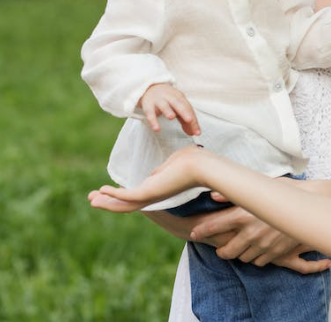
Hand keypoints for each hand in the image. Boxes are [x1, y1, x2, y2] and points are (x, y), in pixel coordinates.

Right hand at [88, 145, 207, 211]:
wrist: (203, 165)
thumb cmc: (194, 161)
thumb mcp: (173, 164)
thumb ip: (162, 171)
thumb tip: (155, 174)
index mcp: (159, 188)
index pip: (136, 195)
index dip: (120, 195)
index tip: (106, 191)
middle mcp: (154, 195)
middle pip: (126, 203)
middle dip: (108, 201)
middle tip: (92, 200)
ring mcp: (151, 195)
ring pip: (124, 204)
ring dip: (107, 201)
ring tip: (91, 199)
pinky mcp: (150, 192)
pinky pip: (128, 196)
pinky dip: (114, 194)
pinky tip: (102, 190)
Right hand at [138, 83, 200, 135]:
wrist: (150, 88)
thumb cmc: (168, 100)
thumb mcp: (178, 107)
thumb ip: (185, 120)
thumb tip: (193, 133)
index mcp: (180, 97)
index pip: (188, 108)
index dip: (194, 120)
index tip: (197, 132)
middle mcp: (170, 97)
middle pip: (178, 104)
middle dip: (184, 112)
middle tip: (190, 120)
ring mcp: (159, 101)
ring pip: (164, 105)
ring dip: (168, 111)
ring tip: (172, 117)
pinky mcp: (148, 105)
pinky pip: (150, 113)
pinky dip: (153, 121)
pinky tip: (157, 129)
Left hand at [190, 204, 330, 272]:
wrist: (315, 204)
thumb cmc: (289, 191)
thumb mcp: (262, 187)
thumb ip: (235, 193)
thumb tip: (213, 193)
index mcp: (244, 214)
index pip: (214, 226)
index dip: (202, 230)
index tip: (195, 232)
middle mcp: (251, 232)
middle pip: (227, 251)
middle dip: (221, 250)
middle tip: (220, 247)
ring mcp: (264, 245)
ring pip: (243, 258)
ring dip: (240, 254)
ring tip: (240, 246)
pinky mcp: (276, 253)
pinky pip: (260, 261)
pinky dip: (256, 257)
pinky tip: (258, 249)